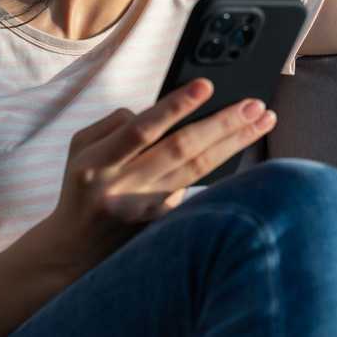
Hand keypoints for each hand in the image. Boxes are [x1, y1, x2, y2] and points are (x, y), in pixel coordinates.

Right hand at [35, 78, 277, 276]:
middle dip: (222, 124)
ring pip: (198, 170)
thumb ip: (116, 125)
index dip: (175, 107)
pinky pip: (197, 188)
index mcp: (98, 164)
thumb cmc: (81, 186)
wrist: (74, 251)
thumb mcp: (80, 148)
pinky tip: (244, 146)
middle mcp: (124, 188)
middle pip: (181, 150)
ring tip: (263, 120)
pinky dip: (222, 167)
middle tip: (254, 104)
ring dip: (234, 143)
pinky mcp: (163, 224)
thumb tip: (161, 111)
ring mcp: (147, 209)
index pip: (142, 130)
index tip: (206, 85)